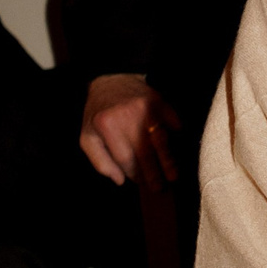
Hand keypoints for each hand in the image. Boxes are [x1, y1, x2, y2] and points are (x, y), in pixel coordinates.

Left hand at [81, 73, 179, 187]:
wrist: (112, 79)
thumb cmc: (100, 113)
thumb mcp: (88, 136)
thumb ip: (99, 160)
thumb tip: (119, 180)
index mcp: (106, 126)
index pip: (125, 158)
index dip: (135, 175)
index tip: (143, 184)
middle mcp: (125, 116)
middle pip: (144, 152)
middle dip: (154, 173)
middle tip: (160, 188)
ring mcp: (143, 107)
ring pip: (159, 140)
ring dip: (167, 160)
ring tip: (173, 176)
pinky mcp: (158, 100)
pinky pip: (171, 121)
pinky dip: (176, 135)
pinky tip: (178, 147)